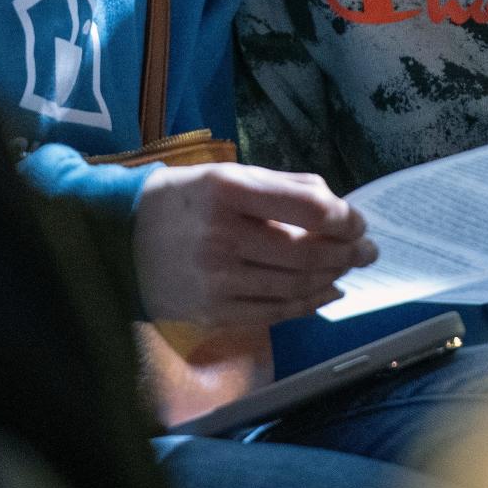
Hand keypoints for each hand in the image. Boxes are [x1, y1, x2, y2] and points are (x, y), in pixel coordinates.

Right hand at [133, 163, 377, 328]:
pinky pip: (274, 313)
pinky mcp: (212, 313)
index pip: (307, 208)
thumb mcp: (229, 174)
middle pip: (306, 252)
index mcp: (227, 190)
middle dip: (347, 252)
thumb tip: (338, 206)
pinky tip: (325, 291)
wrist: (120, 239)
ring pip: (295, 286)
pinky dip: (308, 304)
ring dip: (333, 277)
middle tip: (367, 249)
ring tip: (349, 267)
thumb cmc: (185, 200)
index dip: (344, 217)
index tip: (359, 221)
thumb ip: (284, 186)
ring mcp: (215, 280)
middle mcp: (221, 236)